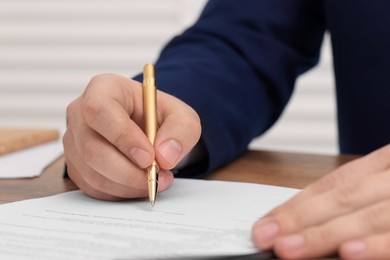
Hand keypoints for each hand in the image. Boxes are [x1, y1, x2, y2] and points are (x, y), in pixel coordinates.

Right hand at [63, 74, 200, 200]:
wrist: (146, 127)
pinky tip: (139, 184)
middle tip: (157, 176)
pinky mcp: (76, 165)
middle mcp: (80, 113)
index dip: (123, 138)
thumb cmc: (158, 116)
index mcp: (104, 89)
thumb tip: (165, 156)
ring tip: (155, 179)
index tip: (149, 157)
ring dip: (127, 185)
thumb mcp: (181, 115)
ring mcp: (74, 141)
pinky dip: (120, 192)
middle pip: (92, 149)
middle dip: (128, 171)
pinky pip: (92, 187)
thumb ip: (181, 130)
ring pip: (92, 173)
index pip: (100, 111)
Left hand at [252, 144, 389, 258]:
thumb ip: (356, 200)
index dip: (297, 204)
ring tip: (289, 249)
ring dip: (325, 235)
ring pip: (369, 216)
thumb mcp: (386, 185)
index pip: (335, 183)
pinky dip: (376, 245)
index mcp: (385, 163)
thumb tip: (304, 225)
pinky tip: (348, 253)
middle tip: (267, 238)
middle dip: (301, 219)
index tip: (266, 223)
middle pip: (344, 196)